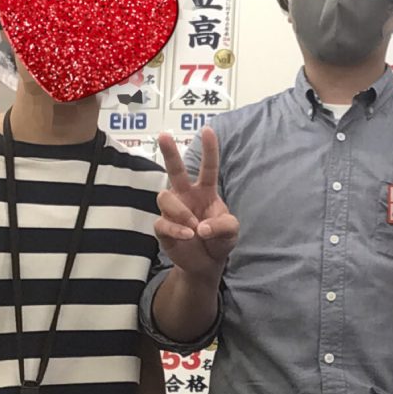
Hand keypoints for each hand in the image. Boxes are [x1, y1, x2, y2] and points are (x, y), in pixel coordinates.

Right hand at [155, 127, 238, 278]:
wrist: (207, 263)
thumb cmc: (219, 240)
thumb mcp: (231, 232)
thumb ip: (223, 226)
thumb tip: (201, 227)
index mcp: (206, 192)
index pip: (208, 167)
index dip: (209, 150)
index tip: (208, 129)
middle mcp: (186, 196)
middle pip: (175, 170)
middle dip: (169, 152)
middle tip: (163, 135)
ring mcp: (173, 210)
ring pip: (164, 196)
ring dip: (180, 211)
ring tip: (193, 226)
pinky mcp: (163, 227)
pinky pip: (162, 222)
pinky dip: (176, 229)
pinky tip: (189, 235)